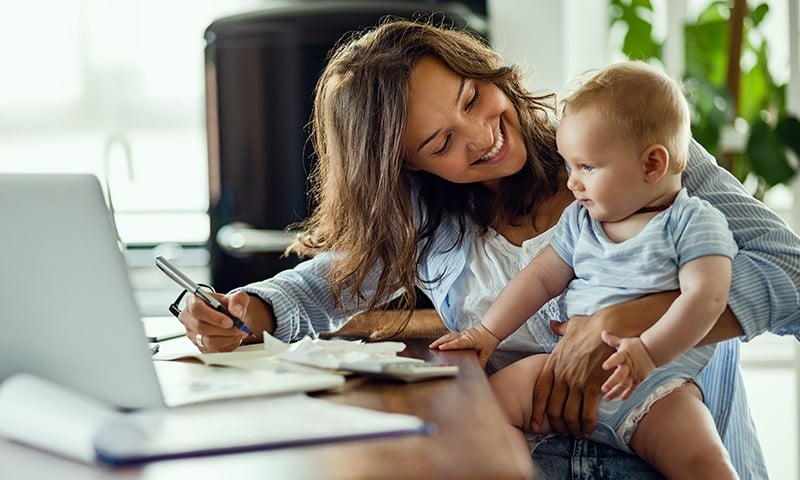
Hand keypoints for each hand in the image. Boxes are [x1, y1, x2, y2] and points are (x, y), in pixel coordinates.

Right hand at [179, 291, 272, 352]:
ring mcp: (193, 335)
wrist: (232, 318)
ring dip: (228, 338)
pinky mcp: (201, 347)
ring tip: (239, 331)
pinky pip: (214, 350)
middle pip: (201, 327)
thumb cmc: (229, 306)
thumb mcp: (237, 297)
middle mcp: (189, 319)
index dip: (213, 316)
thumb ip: (238, 300)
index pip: (196, 309)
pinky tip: (234, 338)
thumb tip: (236, 310)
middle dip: (224, 329)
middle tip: (239, 327)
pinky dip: (228, 345)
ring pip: (208, 342)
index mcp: (193, 301)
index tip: (230, 321)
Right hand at [429, 324, 499, 367]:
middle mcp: (464, 336)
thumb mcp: (487, 353)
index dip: (449, 345)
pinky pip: (450, 336)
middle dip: (439, 342)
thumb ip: (482, 362)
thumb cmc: (488, 340)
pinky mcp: (461, 334)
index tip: (441, 348)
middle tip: (431, 347)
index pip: (457, 343)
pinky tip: (439, 343)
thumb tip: (478, 371)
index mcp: (470, 340)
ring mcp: (462, 334)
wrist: (491, 330)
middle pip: (449, 337)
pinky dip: (443, 339)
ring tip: (432, 346)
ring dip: (439, 340)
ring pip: (448, 336)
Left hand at [530, 316, 611, 436]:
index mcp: (552, 364)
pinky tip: (589, 429)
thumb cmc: (591, 326)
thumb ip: (559, 329)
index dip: (537, 411)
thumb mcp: (570, 326)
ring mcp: (576, 382)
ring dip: (572, 427)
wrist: (609, 327)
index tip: (535, 424)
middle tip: (563, 432)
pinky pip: (587, 412)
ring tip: (576, 433)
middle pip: (553, 408)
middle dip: (557, 424)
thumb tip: (552, 325)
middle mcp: (561, 375)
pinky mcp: (593, 386)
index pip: (539, 393)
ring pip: (569, 414)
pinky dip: (587, 424)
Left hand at [600, 332, 655, 400]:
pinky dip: (627, 394)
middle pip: (620, 375)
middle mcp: (629, 366)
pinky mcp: (639, 379)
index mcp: (624, 355)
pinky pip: (633, 388)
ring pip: (625, 385)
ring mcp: (634, 374)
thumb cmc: (635, 346)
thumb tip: (603, 332)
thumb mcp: (623, 342)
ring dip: (616, 392)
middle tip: (603, 389)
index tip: (604, 367)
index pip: (617, 358)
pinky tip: (621, 399)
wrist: (653, 351)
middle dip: (612, 383)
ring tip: (607, 398)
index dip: (611, 362)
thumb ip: (612, 340)